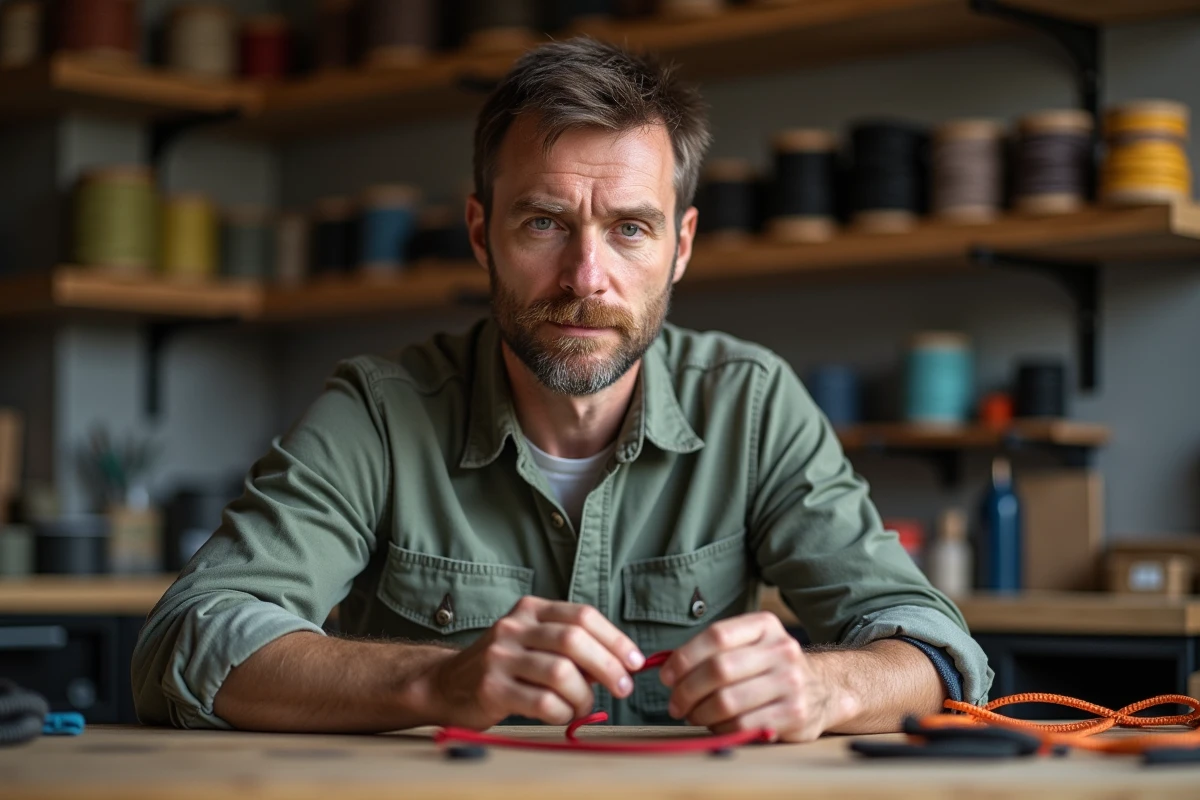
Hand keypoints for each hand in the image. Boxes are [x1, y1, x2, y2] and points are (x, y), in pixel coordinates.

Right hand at [418, 596, 644, 729]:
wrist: (447, 684)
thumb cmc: (505, 666)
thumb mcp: (533, 642)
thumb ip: (570, 647)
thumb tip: (619, 664)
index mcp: (531, 609)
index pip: (583, 616)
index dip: (615, 639)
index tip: (635, 662)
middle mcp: (514, 626)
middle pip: (575, 641)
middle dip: (608, 667)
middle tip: (622, 688)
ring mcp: (500, 656)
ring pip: (561, 674)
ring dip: (584, 696)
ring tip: (583, 706)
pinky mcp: (490, 688)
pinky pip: (542, 703)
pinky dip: (561, 713)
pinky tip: (561, 715)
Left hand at [659, 611, 858, 741]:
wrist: (823, 689)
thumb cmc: (769, 667)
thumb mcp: (749, 645)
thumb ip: (712, 650)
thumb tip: (664, 666)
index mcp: (764, 625)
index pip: (716, 636)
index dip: (684, 657)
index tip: (667, 676)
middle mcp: (781, 650)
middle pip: (719, 669)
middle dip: (687, 690)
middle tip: (674, 703)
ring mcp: (791, 682)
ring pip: (727, 701)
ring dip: (699, 713)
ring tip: (692, 715)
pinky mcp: (795, 714)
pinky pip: (743, 724)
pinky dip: (720, 728)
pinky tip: (716, 725)